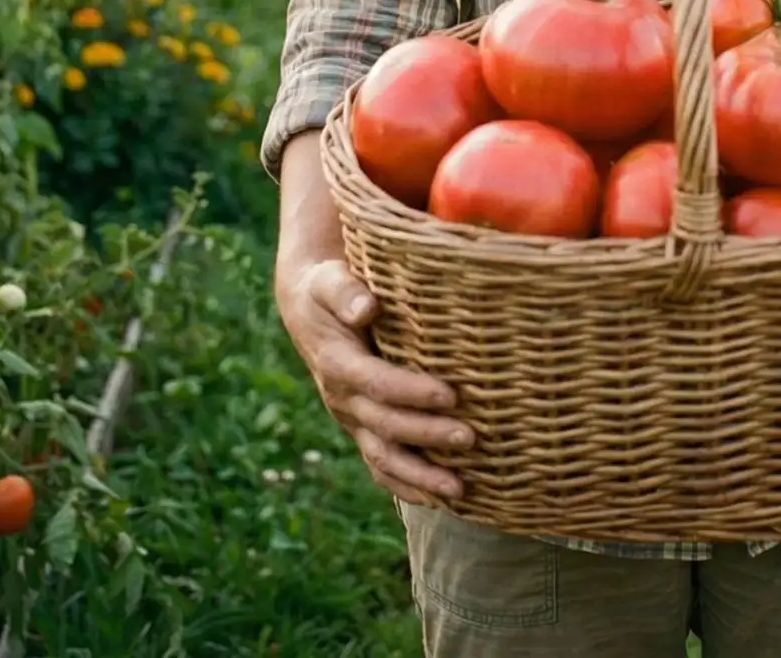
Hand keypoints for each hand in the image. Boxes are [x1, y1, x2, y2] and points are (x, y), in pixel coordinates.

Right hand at [277, 258, 469, 502]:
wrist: (309, 309)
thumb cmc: (327, 289)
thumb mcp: (329, 281)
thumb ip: (345, 292)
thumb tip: (366, 308)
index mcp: (337, 363)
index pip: (377, 383)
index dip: (412, 392)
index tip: (451, 394)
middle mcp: (343, 399)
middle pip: (387, 426)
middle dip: (428, 435)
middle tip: (471, 438)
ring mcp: (353, 420)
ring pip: (384, 457)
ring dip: (422, 476)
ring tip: (461, 489)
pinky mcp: (363, 430)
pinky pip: (382, 466)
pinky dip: (408, 486)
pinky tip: (441, 499)